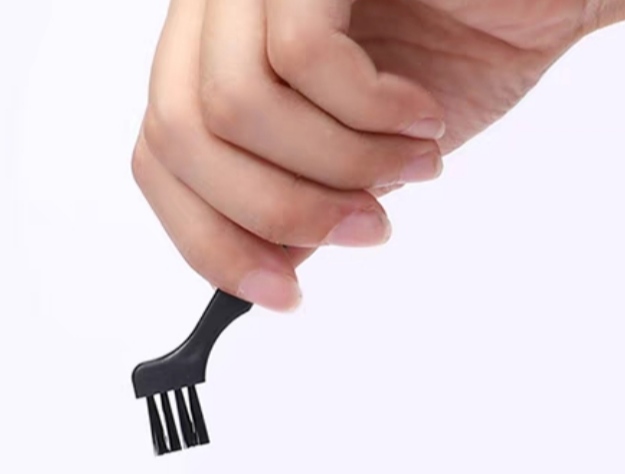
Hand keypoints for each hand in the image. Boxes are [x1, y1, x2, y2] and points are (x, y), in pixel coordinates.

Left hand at [132, 0, 602, 309]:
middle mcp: (220, 3)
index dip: (210, 239)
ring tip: (413, 165)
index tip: (281, 294)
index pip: (160, 154)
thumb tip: (259, 267)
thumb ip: (300, 195)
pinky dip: (369, 110)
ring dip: (339, 166)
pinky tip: (421, 110)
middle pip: (181, 136)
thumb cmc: (464, 51)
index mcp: (220, 51)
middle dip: (279, 212)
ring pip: (234, 107)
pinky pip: (301, 55)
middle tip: (368, 231)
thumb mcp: (364, 149)